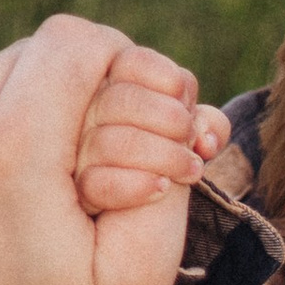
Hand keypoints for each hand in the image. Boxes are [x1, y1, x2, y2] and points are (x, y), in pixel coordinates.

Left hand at [0, 15, 205, 284]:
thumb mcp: (141, 273)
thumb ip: (169, 175)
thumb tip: (177, 105)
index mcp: (12, 150)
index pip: (76, 41)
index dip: (119, 61)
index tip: (132, 97)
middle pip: (24, 52)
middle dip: (64, 92)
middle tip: (81, 152)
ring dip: (3, 100)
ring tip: (23, 168)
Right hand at [73, 40, 228, 215]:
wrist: (145, 221)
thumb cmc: (170, 166)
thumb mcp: (192, 140)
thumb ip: (205, 125)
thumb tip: (206, 136)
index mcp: (116, 91)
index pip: (130, 64)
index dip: (164, 76)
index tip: (184, 96)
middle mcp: (90, 117)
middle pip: (119, 100)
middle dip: (168, 118)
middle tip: (191, 139)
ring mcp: (79, 154)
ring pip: (110, 142)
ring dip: (163, 155)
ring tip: (191, 171)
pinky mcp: (78, 193)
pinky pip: (96, 184)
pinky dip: (134, 186)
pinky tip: (161, 189)